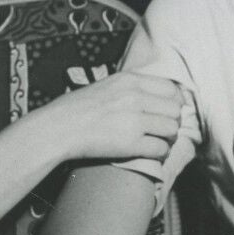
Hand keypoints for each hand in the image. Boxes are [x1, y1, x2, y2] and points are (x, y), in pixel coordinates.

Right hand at [49, 72, 182, 162]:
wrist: (58, 128)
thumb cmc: (77, 108)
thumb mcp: (107, 86)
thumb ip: (131, 88)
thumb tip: (156, 97)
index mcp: (130, 80)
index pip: (171, 89)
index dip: (174, 102)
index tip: (168, 112)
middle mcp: (135, 97)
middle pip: (175, 110)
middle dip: (173, 121)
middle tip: (163, 130)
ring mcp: (134, 120)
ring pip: (172, 129)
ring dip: (168, 138)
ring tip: (158, 141)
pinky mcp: (131, 143)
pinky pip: (160, 148)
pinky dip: (160, 153)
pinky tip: (151, 153)